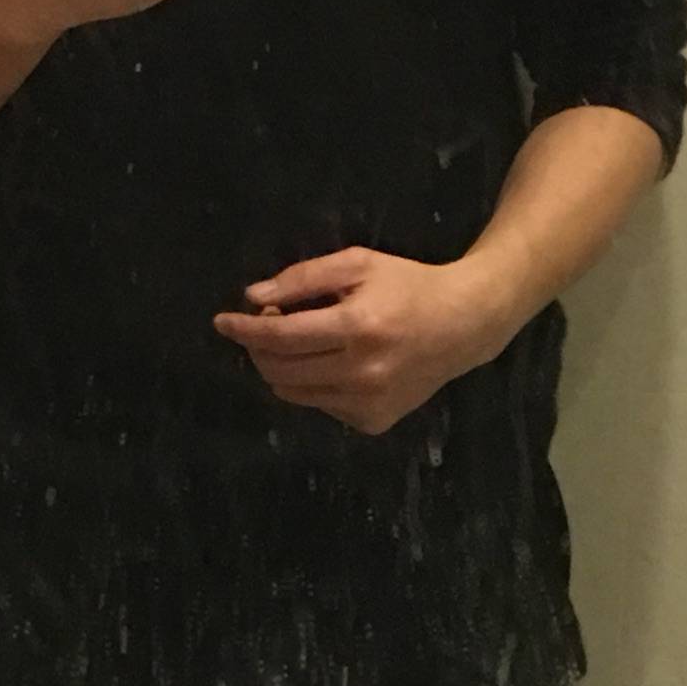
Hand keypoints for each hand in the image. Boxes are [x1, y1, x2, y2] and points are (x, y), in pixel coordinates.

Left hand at [213, 246, 510, 436]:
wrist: (463, 325)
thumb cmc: (408, 286)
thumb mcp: (358, 264)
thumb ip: (302, 278)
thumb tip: (252, 296)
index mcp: (357, 327)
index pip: (280, 337)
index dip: (245, 329)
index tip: (223, 321)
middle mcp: (361, 373)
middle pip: (279, 369)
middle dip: (259, 347)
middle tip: (269, 323)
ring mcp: (368, 404)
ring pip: (292, 393)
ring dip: (280, 367)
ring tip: (299, 341)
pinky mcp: (373, 422)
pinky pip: (319, 406)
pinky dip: (313, 384)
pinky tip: (335, 363)